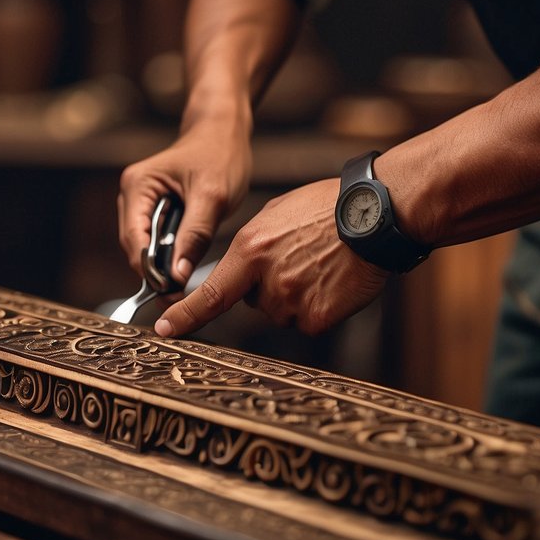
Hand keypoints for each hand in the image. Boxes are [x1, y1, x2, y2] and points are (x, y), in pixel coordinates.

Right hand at [118, 126, 251, 283]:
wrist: (223, 134)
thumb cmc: (219, 155)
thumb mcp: (212, 196)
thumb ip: (194, 235)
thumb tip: (177, 275)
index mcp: (138, 185)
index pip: (133, 238)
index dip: (148, 269)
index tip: (169, 291)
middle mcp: (132, 194)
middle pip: (135, 246)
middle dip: (154, 271)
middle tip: (178, 295)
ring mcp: (141, 202)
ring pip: (145, 246)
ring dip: (161, 264)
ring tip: (182, 285)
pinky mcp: (154, 209)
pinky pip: (156, 239)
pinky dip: (168, 254)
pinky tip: (183, 266)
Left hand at [154, 178, 388, 337]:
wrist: (374, 217)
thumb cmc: (326, 209)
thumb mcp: (274, 216)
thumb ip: (252, 248)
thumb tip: (244, 274)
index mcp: (250, 251)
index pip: (211, 294)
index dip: (185, 315)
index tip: (164, 329)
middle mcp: (267, 281)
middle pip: (256, 301)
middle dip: (270, 286)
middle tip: (300, 258)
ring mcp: (292, 302)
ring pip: (283, 312)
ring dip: (296, 296)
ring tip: (321, 265)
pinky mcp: (317, 319)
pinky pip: (308, 321)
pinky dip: (320, 307)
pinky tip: (334, 282)